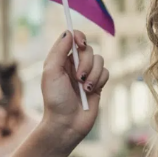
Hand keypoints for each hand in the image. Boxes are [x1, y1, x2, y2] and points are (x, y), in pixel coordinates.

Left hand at [41, 30, 108, 145]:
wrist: (67, 124)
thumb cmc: (55, 99)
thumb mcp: (51, 72)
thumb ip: (59, 51)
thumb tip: (69, 32)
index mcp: (60, 59)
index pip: (73, 38)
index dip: (79, 37)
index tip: (80, 44)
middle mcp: (74, 64)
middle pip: (88, 49)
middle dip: (85, 62)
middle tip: (78, 77)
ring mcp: (87, 73)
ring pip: (99, 60)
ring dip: (92, 73)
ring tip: (84, 88)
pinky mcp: (98, 84)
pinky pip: (106, 72)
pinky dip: (99, 80)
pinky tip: (91, 91)